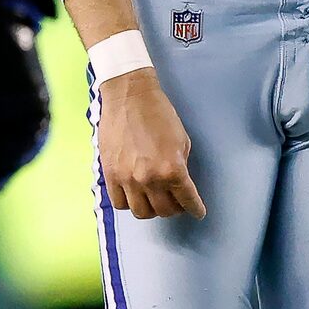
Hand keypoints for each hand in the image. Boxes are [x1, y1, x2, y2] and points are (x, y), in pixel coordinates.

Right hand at [95, 68, 204, 219]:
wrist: (129, 96)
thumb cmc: (158, 113)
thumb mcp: (182, 140)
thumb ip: (181, 165)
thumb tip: (179, 183)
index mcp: (172, 169)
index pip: (187, 200)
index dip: (195, 208)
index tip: (198, 211)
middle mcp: (150, 179)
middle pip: (164, 211)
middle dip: (175, 209)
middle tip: (177, 202)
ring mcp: (127, 179)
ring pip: (141, 212)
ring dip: (152, 209)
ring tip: (156, 200)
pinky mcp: (110, 175)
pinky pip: (120, 203)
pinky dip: (130, 203)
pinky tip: (136, 195)